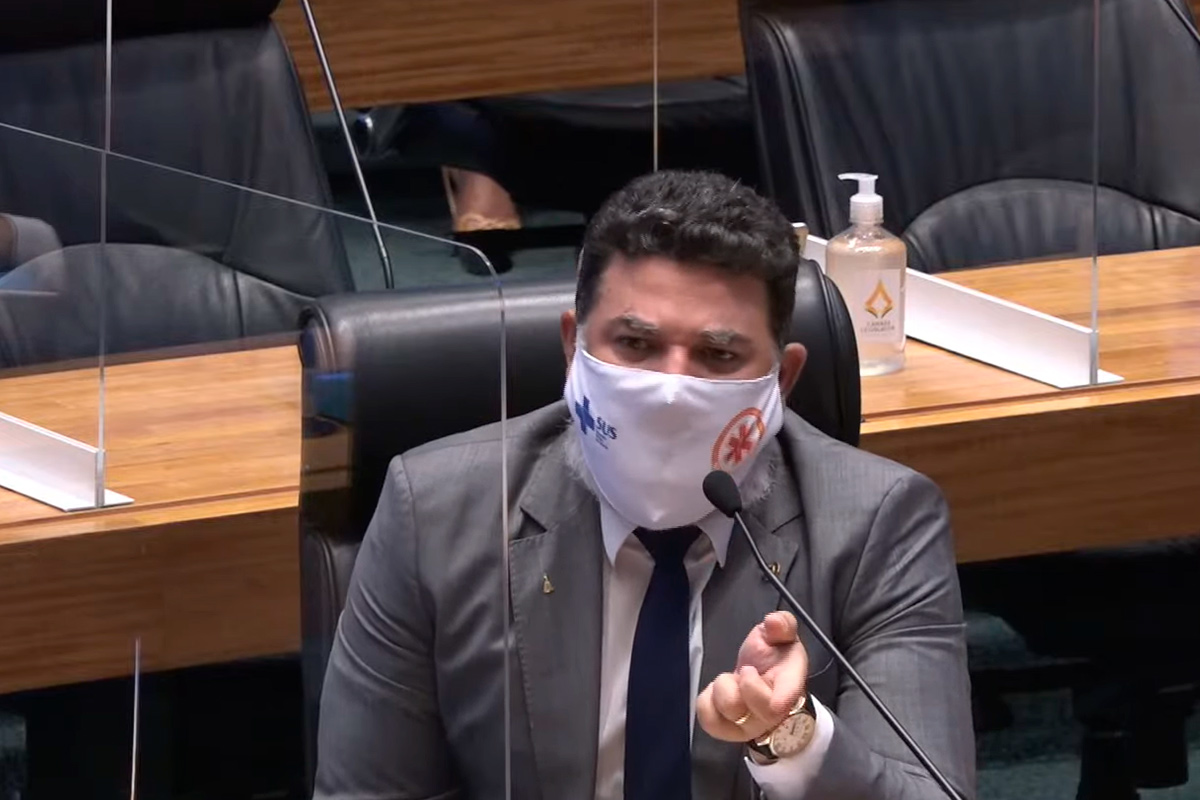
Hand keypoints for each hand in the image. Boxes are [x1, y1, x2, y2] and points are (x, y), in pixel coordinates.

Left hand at [696, 611, 807, 742]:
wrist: (761, 681)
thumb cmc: (774, 658)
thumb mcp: (781, 635)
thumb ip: (782, 625)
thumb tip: (773, 621)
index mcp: (789, 687)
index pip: (787, 699)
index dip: (780, 700)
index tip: (768, 692)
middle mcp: (772, 714)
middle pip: (756, 708)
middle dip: (746, 682)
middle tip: (747, 669)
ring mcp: (748, 726)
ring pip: (728, 710)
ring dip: (724, 687)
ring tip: (734, 680)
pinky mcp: (724, 730)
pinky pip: (707, 718)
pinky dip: (707, 700)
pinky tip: (718, 691)